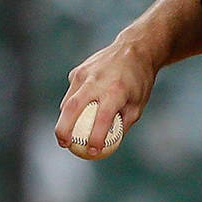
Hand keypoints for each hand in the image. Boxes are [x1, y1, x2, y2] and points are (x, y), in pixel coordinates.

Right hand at [54, 38, 156, 155]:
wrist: (134, 49)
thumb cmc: (139, 81)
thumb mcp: (138, 105)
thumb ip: (123, 124)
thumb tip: (108, 145)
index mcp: (115, 91)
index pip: (101, 118)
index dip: (95, 137)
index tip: (92, 152)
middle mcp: (96, 81)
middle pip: (72, 108)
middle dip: (63, 129)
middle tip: (64, 145)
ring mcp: (84, 74)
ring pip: (68, 101)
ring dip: (65, 119)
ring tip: (68, 133)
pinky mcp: (78, 70)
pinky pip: (72, 91)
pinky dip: (73, 103)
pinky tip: (80, 110)